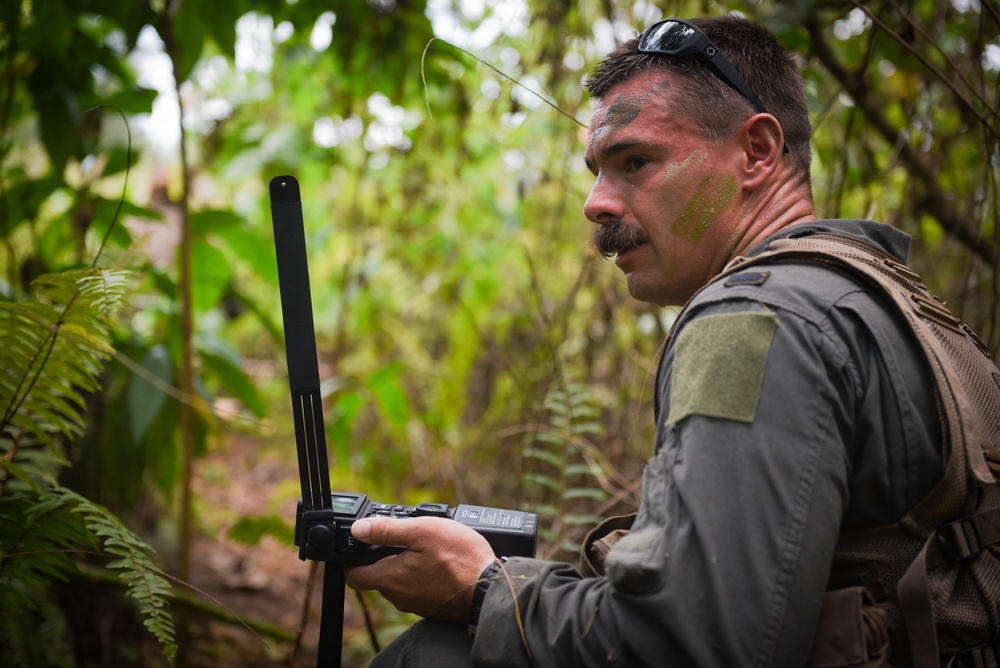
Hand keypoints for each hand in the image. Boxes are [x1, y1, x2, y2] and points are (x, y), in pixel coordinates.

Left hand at [343, 516, 496, 622]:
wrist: (491, 590)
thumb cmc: (461, 559)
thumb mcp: (423, 531)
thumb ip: (388, 530)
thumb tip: (358, 529)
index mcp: (391, 578)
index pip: (354, 576)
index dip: (353, 558)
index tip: (362, 544)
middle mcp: (399, 597)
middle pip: (378, 577)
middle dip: (384, 557)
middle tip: (403, 538)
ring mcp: (416, 604)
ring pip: (399, 583)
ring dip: (406, 565)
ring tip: (427, 548)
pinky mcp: (432, 607)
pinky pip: (418, 589)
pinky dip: (422, 575)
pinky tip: (439, 562)